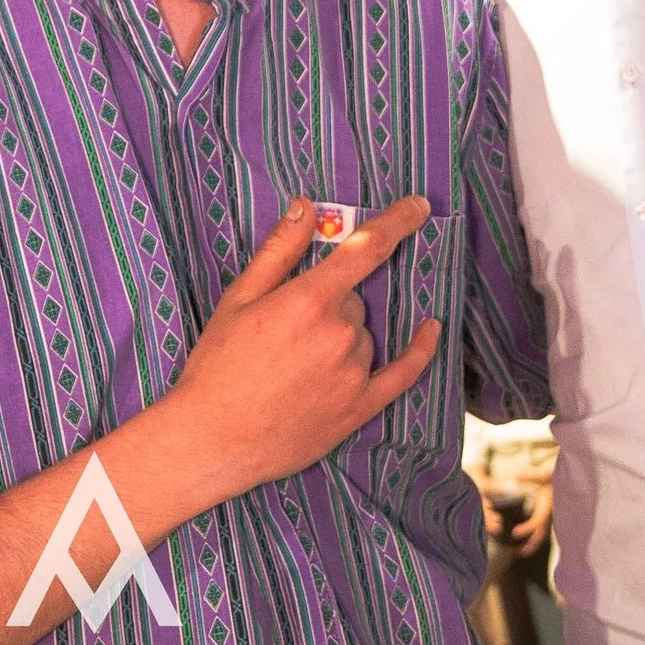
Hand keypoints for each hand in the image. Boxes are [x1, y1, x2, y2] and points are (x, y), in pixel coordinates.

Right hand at [157, 196, 440, 502]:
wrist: (213, 439)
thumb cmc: (218, 366)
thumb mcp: (238, 299)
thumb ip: (278, 250)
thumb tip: (306, 207)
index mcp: (309, 300)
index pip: (366, 248)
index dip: (398, 221)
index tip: (418, 206)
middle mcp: (340, 334)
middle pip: (354, 300)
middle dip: (328, 303)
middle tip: (285, 330)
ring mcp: (354, 373)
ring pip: (364, 335)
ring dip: (342, 337)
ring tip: (294, 364)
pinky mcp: (360, 408)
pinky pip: (403, 372)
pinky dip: (420, 350)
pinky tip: (431, 329)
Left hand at [507, 478, 553, 557]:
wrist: (571, 475)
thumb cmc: (557, 473)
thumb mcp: (544, 473)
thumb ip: (531, 475)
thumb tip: (516, 476)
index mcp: (549, 506)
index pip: (538, 522)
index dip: (527, 529)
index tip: (514, 533)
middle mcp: (551, 513)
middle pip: (542, 534)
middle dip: (530, 546)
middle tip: (517, 554)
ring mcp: (551, 515)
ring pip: (543, 533)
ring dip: (532, 543)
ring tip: (520, 551)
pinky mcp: (550, 514)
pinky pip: (543, 528)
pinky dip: (535, 535)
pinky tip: (527, 538)